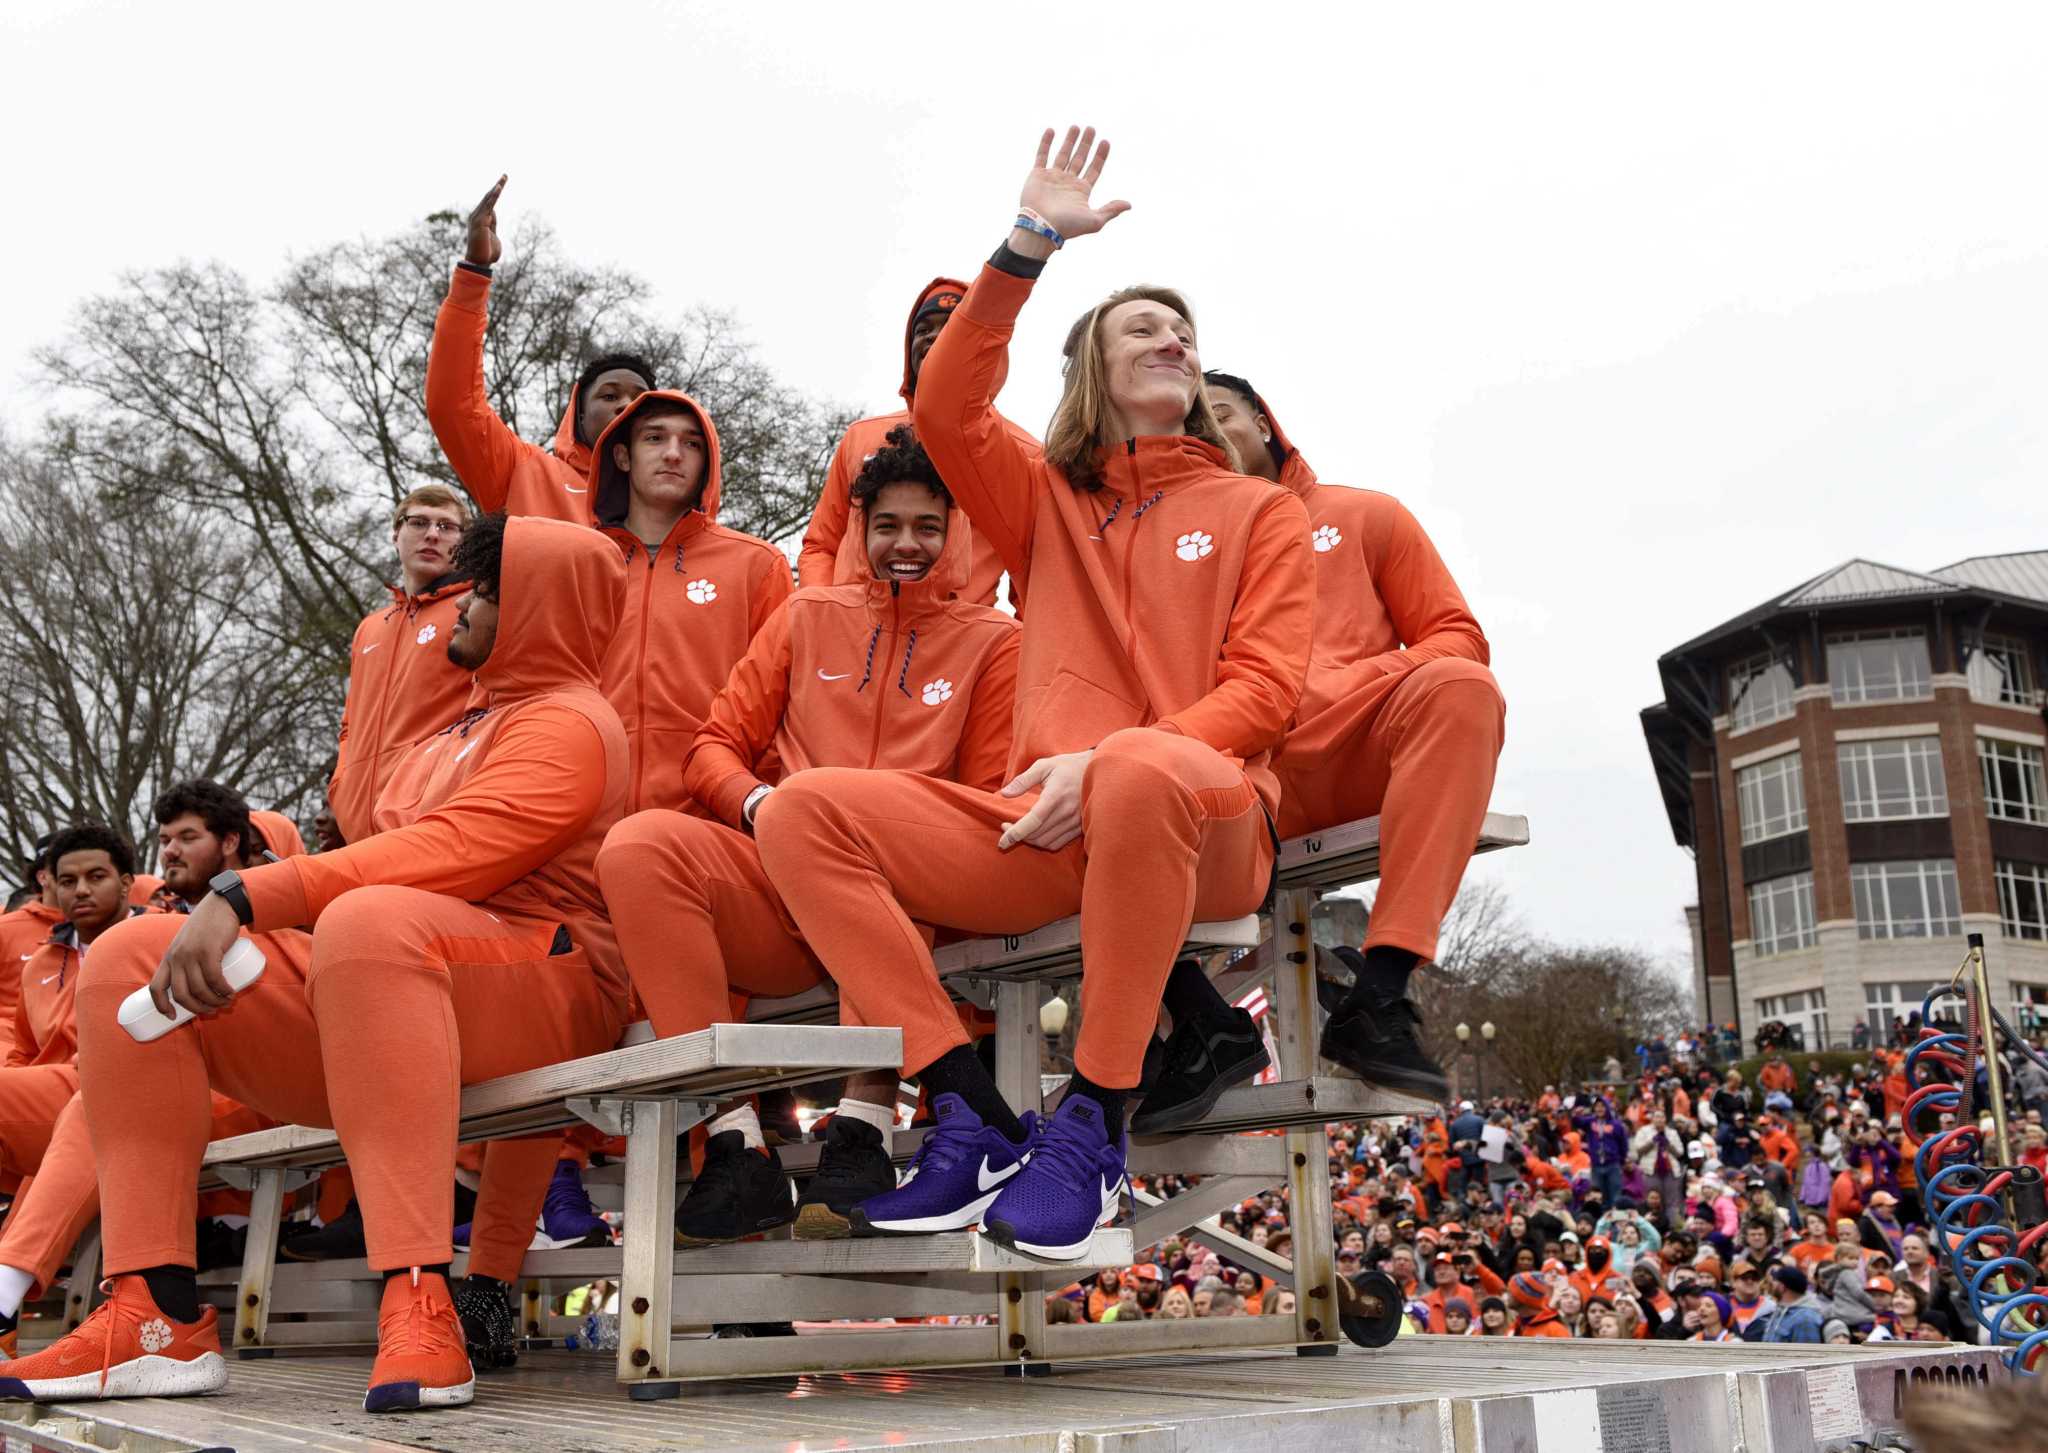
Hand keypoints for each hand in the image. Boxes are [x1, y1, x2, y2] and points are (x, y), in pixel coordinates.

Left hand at [149, 893, 243, 1017]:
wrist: (221, 906)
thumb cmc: (208, 928)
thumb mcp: (189, 944)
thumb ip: (188, 959)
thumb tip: (198, 985)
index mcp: (169, 958)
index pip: (155, 987)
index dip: (161, 1006)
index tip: (173, 1017)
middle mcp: (176, 958)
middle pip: (180, 993)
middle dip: (196, 1008)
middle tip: (212, 1010)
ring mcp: (192, 954)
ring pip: (199, 989)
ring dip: (213, 1002)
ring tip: (226, 1002)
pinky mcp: (209, 951)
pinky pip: (214, 978)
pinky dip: (222, 990)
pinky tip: (229, 993)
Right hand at [465, 174, 507, 266]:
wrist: (479, 263)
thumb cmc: (487, 253)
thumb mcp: (493, 236)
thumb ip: (493, 224)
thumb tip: (492, 212)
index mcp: (480, 219)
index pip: (489, 203)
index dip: (496, 193)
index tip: (502, 183)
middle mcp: (476, 216)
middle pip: (488, 197)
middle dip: (497, 186)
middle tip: (505, 175)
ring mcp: (477, 218)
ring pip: (488, 199)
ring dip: (497, 188)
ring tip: (504, 178)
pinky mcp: (480, 221)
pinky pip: (488, 206)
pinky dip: (493, 197)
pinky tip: (498, 188)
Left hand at [997, 750, 1093, 851]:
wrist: (1098, 771)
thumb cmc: (1068, 766)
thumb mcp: (1044, 766)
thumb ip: (1023, 780)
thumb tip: (1004, 794)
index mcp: (1055, 795)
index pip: (1033, 820)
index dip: (1015, 833)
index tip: (1002, 841)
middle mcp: (1066, 811)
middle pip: (1037, 834)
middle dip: (1018, 836)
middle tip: (1006, 827)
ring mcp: (1075, 822)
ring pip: (1046, 842)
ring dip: (1029, 840)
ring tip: (1020, 831)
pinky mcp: (1080, 828)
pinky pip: (1057, 844)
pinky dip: (1043, 843)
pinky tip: (1036, 833)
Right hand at [1018, 127, 1129, 243]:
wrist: (1041, 228)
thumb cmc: (1067, 226)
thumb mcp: (1094, 220)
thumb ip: (1110, 210)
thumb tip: (1129, 205)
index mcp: (1081, 191)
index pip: (1094, 169)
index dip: (1100, 156)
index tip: (1105, 142)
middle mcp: (1068, 182)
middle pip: (1079, 158)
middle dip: (1086, 144)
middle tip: (1091, 128)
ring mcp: (1052, 178)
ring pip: (1063, 154)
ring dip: (1070, 140)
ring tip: (1076, 126)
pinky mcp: (1037, 175)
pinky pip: (1041, 155)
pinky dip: (1046, 143)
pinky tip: (1051, 130)